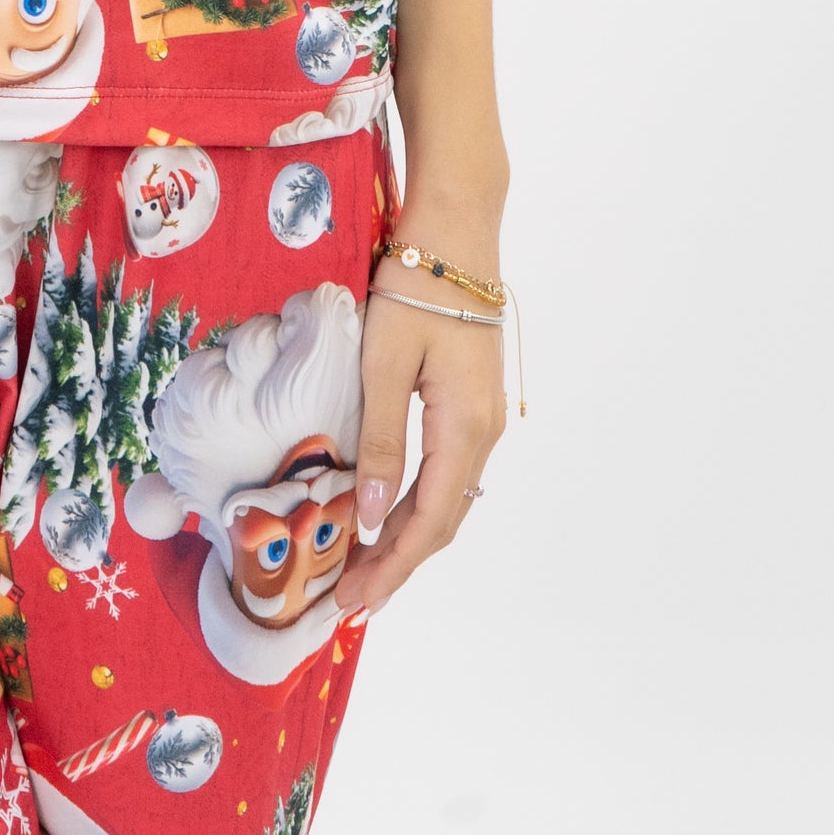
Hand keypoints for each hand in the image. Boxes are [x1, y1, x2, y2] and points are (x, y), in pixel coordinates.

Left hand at [335, 227, 508, 616]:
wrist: (456, 231)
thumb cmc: (415, 287)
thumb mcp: (385, 360)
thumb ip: (379, 439)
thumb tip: (368, 516)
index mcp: (464, 428)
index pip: (428, 522)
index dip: (391, 568)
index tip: (353, 603)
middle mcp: (484, 434)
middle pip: (442, 521)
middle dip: (396, 565)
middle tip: (348, 602)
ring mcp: (484, 419)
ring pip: (447, 499)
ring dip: (406, 538)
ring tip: (362, 570)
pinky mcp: (472, 404)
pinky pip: (447, 472)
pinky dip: (417, 504)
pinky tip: (386, 512)